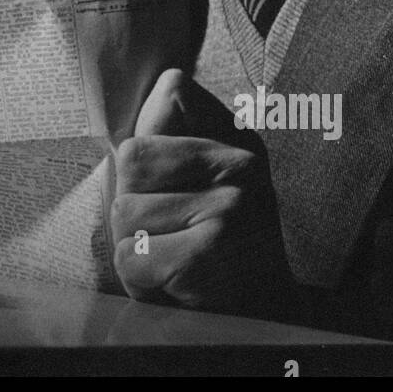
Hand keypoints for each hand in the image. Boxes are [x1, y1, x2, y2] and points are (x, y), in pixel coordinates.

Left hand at [111, 69, 295, 313]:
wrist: (269, 313)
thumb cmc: (223, 242)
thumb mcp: (209, 169)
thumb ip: (177, 121)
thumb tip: (165, 78)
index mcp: (239, 138)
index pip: (157, 113)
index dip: (144, 162)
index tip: (172, 187)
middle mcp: (242, 165)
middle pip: (128, 166)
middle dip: (134, 208)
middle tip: (173, 233)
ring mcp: (229, 207)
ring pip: (124, 215)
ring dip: (137, 248)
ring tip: (177, 258)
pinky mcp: (209, 252)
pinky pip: (131, 259)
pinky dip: (143, 282)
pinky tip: (178, 283)